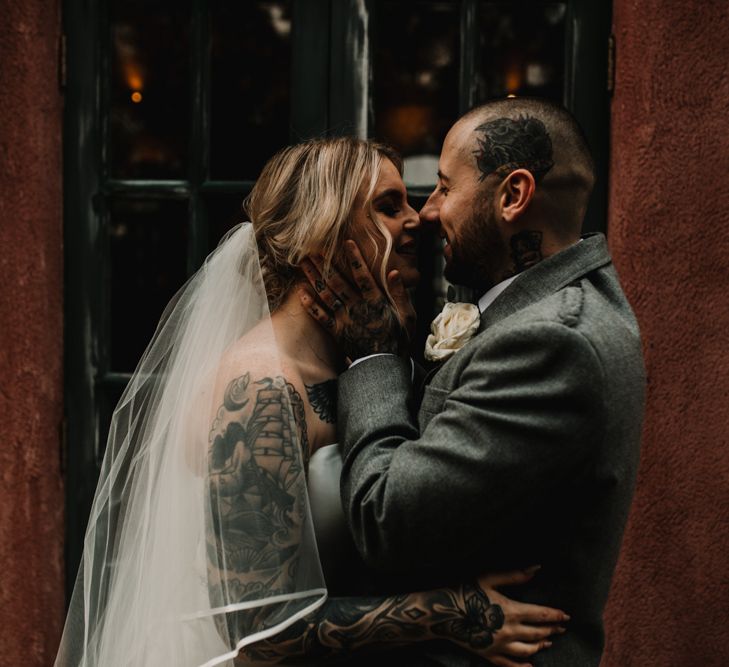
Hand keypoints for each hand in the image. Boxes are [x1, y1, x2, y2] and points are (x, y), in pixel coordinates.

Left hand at [299, 240, 415, 360]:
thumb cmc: (399, 340)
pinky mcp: (337, 332)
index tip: (346, 243)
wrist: (384, 366)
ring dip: (314, 278)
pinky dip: (311, 305)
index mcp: (375, 301)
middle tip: (312, 249)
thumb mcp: (408, 316)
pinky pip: (321, 317)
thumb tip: (393, 272)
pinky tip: (301, 293)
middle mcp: (357, 307)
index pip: (363, 275)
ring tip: (303, 264)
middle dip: (324, 264)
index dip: (355, 258)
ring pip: (326, 295)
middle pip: (338, 282)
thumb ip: (400, 294)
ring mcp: (345, 320)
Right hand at [452, 567, 568, 666]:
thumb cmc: (464, 590)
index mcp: (511, 611)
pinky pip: (510, 665)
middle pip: (538, 633)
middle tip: (561, 628)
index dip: (555, 615)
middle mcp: (509, 632)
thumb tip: (536, 569)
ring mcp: (500, 646)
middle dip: (552, 630)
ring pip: (528, 651)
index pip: (541, 614)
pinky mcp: (489, 655)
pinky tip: (530, 666)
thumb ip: (514, 575)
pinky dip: (523, 666)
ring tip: (548, 643)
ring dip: (541, 646)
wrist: (442, 612)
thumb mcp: (488, 578)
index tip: (566, 616)